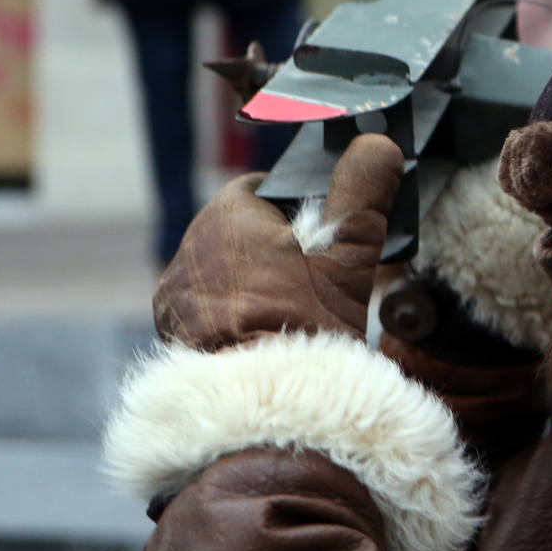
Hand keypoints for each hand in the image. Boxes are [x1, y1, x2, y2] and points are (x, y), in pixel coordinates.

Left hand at [154, 134, 403, 350]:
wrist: (263, 406)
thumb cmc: (305, 328)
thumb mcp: (347, 258)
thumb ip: (363, 196)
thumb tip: (379, 144)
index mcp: (226, 216)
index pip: (258, 190)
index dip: (294, 212)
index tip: (319, 241)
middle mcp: (189, 247)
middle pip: (239, 232)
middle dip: (271, 251)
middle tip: (310, 285)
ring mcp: (175, 294)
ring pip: (220, 272)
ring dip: (248, 286)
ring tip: (286, 315)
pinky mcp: (172, 333)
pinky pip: (203, 310)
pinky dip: (228, 319)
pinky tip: (258, 337)